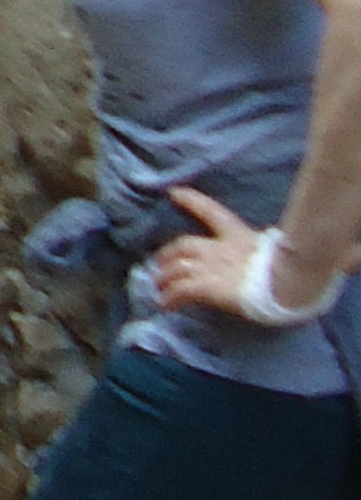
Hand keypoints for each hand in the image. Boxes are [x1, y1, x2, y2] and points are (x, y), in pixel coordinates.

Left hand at [156, 183, 324, 318]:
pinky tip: (165, 306)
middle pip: (185, 244)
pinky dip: (170, 298)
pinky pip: (182, 292)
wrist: (291, 282)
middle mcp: (222, 250)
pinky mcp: (210, 288)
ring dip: (165, 278)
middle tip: (159, 264)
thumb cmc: (299, 267)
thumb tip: (355, 255)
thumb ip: (327, 253)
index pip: (211, 212)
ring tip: (158, 288)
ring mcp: (214, 268)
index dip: (191, 200)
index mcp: (241, 236)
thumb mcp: (308, 255)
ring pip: (177, 268)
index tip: (173, 193)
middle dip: (169, 254)